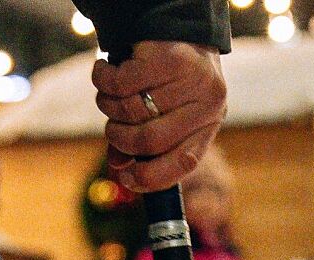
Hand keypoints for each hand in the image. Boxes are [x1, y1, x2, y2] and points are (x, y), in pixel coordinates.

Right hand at [92, 41, 226, 192]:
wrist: (178, 26)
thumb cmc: (169, 79)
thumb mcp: (165, 113)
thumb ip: (143, 143)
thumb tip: (117, 166)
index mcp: (209, 124)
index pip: (184, 163)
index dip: (151, 177)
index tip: (126, 179)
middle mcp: (208, 104)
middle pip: (150, 140)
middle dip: (120, 138)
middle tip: (111, 129)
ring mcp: (192, 80)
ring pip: (131, 109)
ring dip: (109, 106)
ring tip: (109, 94)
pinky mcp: (170, 58)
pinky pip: (122, 83)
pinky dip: (104, 80)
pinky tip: (105, 70)